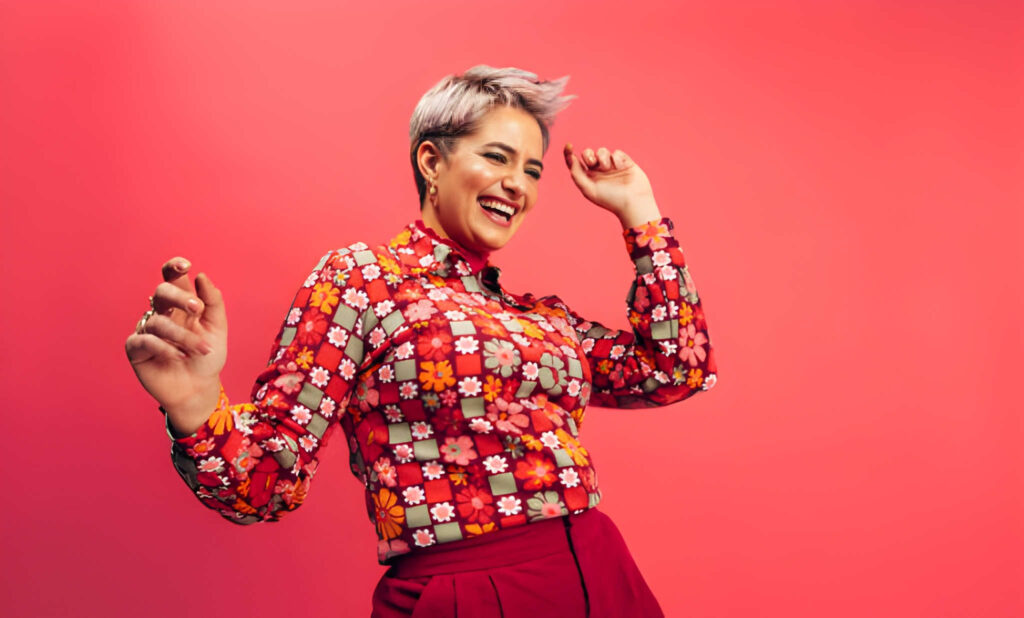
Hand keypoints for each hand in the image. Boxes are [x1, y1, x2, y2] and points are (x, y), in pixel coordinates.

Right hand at [125, 257, 226, 434]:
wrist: (199, 388)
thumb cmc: (207, 357)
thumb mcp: (217, 329)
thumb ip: (213, 302)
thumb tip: (201, 276)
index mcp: (181, 304)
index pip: (172, 278)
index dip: (174, 267)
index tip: (186, 266)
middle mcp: (162, 313)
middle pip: (161, 292)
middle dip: (180, 297)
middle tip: (198, 310)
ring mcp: (147, 330)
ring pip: (159, 321)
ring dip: (183, 336)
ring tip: (201, 350)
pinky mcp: (136, 349)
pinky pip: (145, 340)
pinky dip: (165, 347)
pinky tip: (180, 356)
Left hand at [563, 143, 660, 227]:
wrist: (633, 202)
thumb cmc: (610, 199)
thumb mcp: (588, 189)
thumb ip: (577, 174)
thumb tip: (571, 158)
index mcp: (588, 178)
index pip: (575, 163)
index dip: (569, 153)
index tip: (569, 146)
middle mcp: (598, 171)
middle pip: (588, 153)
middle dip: (588, 155)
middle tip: (593, 163)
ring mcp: (612, 166)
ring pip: (602, 151)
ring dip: (603, 158)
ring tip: (608, 169)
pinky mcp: (624, 162)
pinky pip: (616, 152)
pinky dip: (616, 159)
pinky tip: (620, 168)